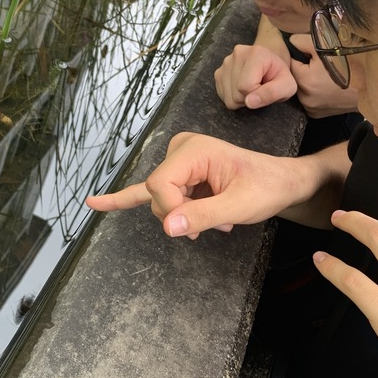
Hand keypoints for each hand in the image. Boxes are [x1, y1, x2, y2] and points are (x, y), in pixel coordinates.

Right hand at [85, 132, 306, 238]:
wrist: (281, 182)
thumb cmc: (265, 188)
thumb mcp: (240, 206)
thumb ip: (203, 216)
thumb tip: (168, 228)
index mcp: (194, 149)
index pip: (159, 185)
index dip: (171, 211)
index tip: (194, 227)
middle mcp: (181, 149)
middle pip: (156, 193)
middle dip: (179, 216)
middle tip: (212, 227)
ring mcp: (178, 161)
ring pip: (159, 200)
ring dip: (183, 216)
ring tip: (215, 222)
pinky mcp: (179, 174)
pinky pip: (148, 191)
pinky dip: (124, 200)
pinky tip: (96, 203)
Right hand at [214, 44, 297, 109]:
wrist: (269, 64)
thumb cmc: (279, 75)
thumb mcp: (287, 85)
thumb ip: (272, 93)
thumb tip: (249, 102)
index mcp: (256, 53)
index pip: (247, 86)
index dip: (259, 94)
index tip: (266, 87)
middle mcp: (237, 54)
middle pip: (237, 94)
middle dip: (250, 97)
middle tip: (260, 87)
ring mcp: (226, 63)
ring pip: (229, 98)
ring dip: (242, 99)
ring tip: (252, 87)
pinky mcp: (219, 72)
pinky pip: (223, 96)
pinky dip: (234, 97)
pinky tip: (243, 88)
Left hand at [287, 34, 358, 117]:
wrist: (373, 84)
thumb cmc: (352, 63)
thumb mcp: (326, 45)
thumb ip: (301, 41)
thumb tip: (290, 43)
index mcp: (305, 80)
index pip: (291, 63)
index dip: (301, 55)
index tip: (314, 54)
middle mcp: (305, 98)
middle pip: (296, 77)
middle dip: (304, 69)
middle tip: (323, 64)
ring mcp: (311, 108)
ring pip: (302, 89)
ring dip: (309, 81)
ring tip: (326, 75)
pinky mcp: (318, 115)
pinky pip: (309, 99)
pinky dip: (314, 93)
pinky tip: (328, 87)